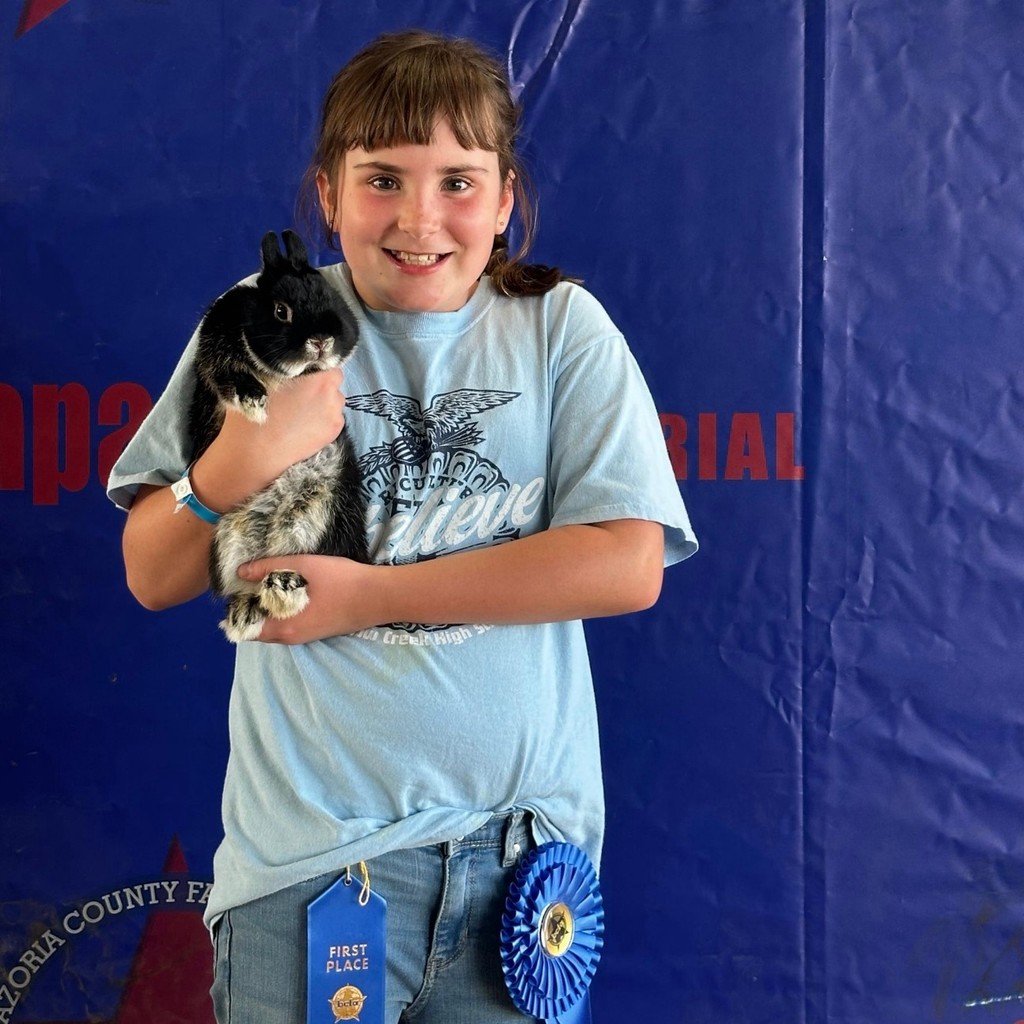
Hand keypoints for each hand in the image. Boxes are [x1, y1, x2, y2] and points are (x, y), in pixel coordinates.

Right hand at [217, 367, 346, 475]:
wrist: (254, 456)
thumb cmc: (251, 414)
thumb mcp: (256, 379)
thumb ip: (279, 364)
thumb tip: (285, 355)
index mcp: (315, 375)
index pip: (325, 358)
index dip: (313, 362)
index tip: (301, 369)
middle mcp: (331, 392)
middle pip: (332, 378)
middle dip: (319, 381)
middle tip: (299, 390)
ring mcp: (335, 413)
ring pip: (334, 398)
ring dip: (323, 399)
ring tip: (300, 410)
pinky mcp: (335, 431)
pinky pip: (334, 416)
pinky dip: (324, 416)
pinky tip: (304, 423)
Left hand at [237, 554, 380, 643]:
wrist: (378, 596)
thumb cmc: (341, 581)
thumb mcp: (303, 566)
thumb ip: (269, 567)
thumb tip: (241, 572)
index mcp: (284, 628)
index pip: (246, 629)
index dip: (236, 613)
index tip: (235, 592)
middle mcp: (292, 638)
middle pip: (260, 630)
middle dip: (250, 611)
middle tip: (248, 585)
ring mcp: (307, 637)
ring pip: (276, 628)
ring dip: (267, 612)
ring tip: (265, 586)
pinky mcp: (318, 631)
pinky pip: (290, 626)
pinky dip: (282, 613)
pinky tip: (287, 593)